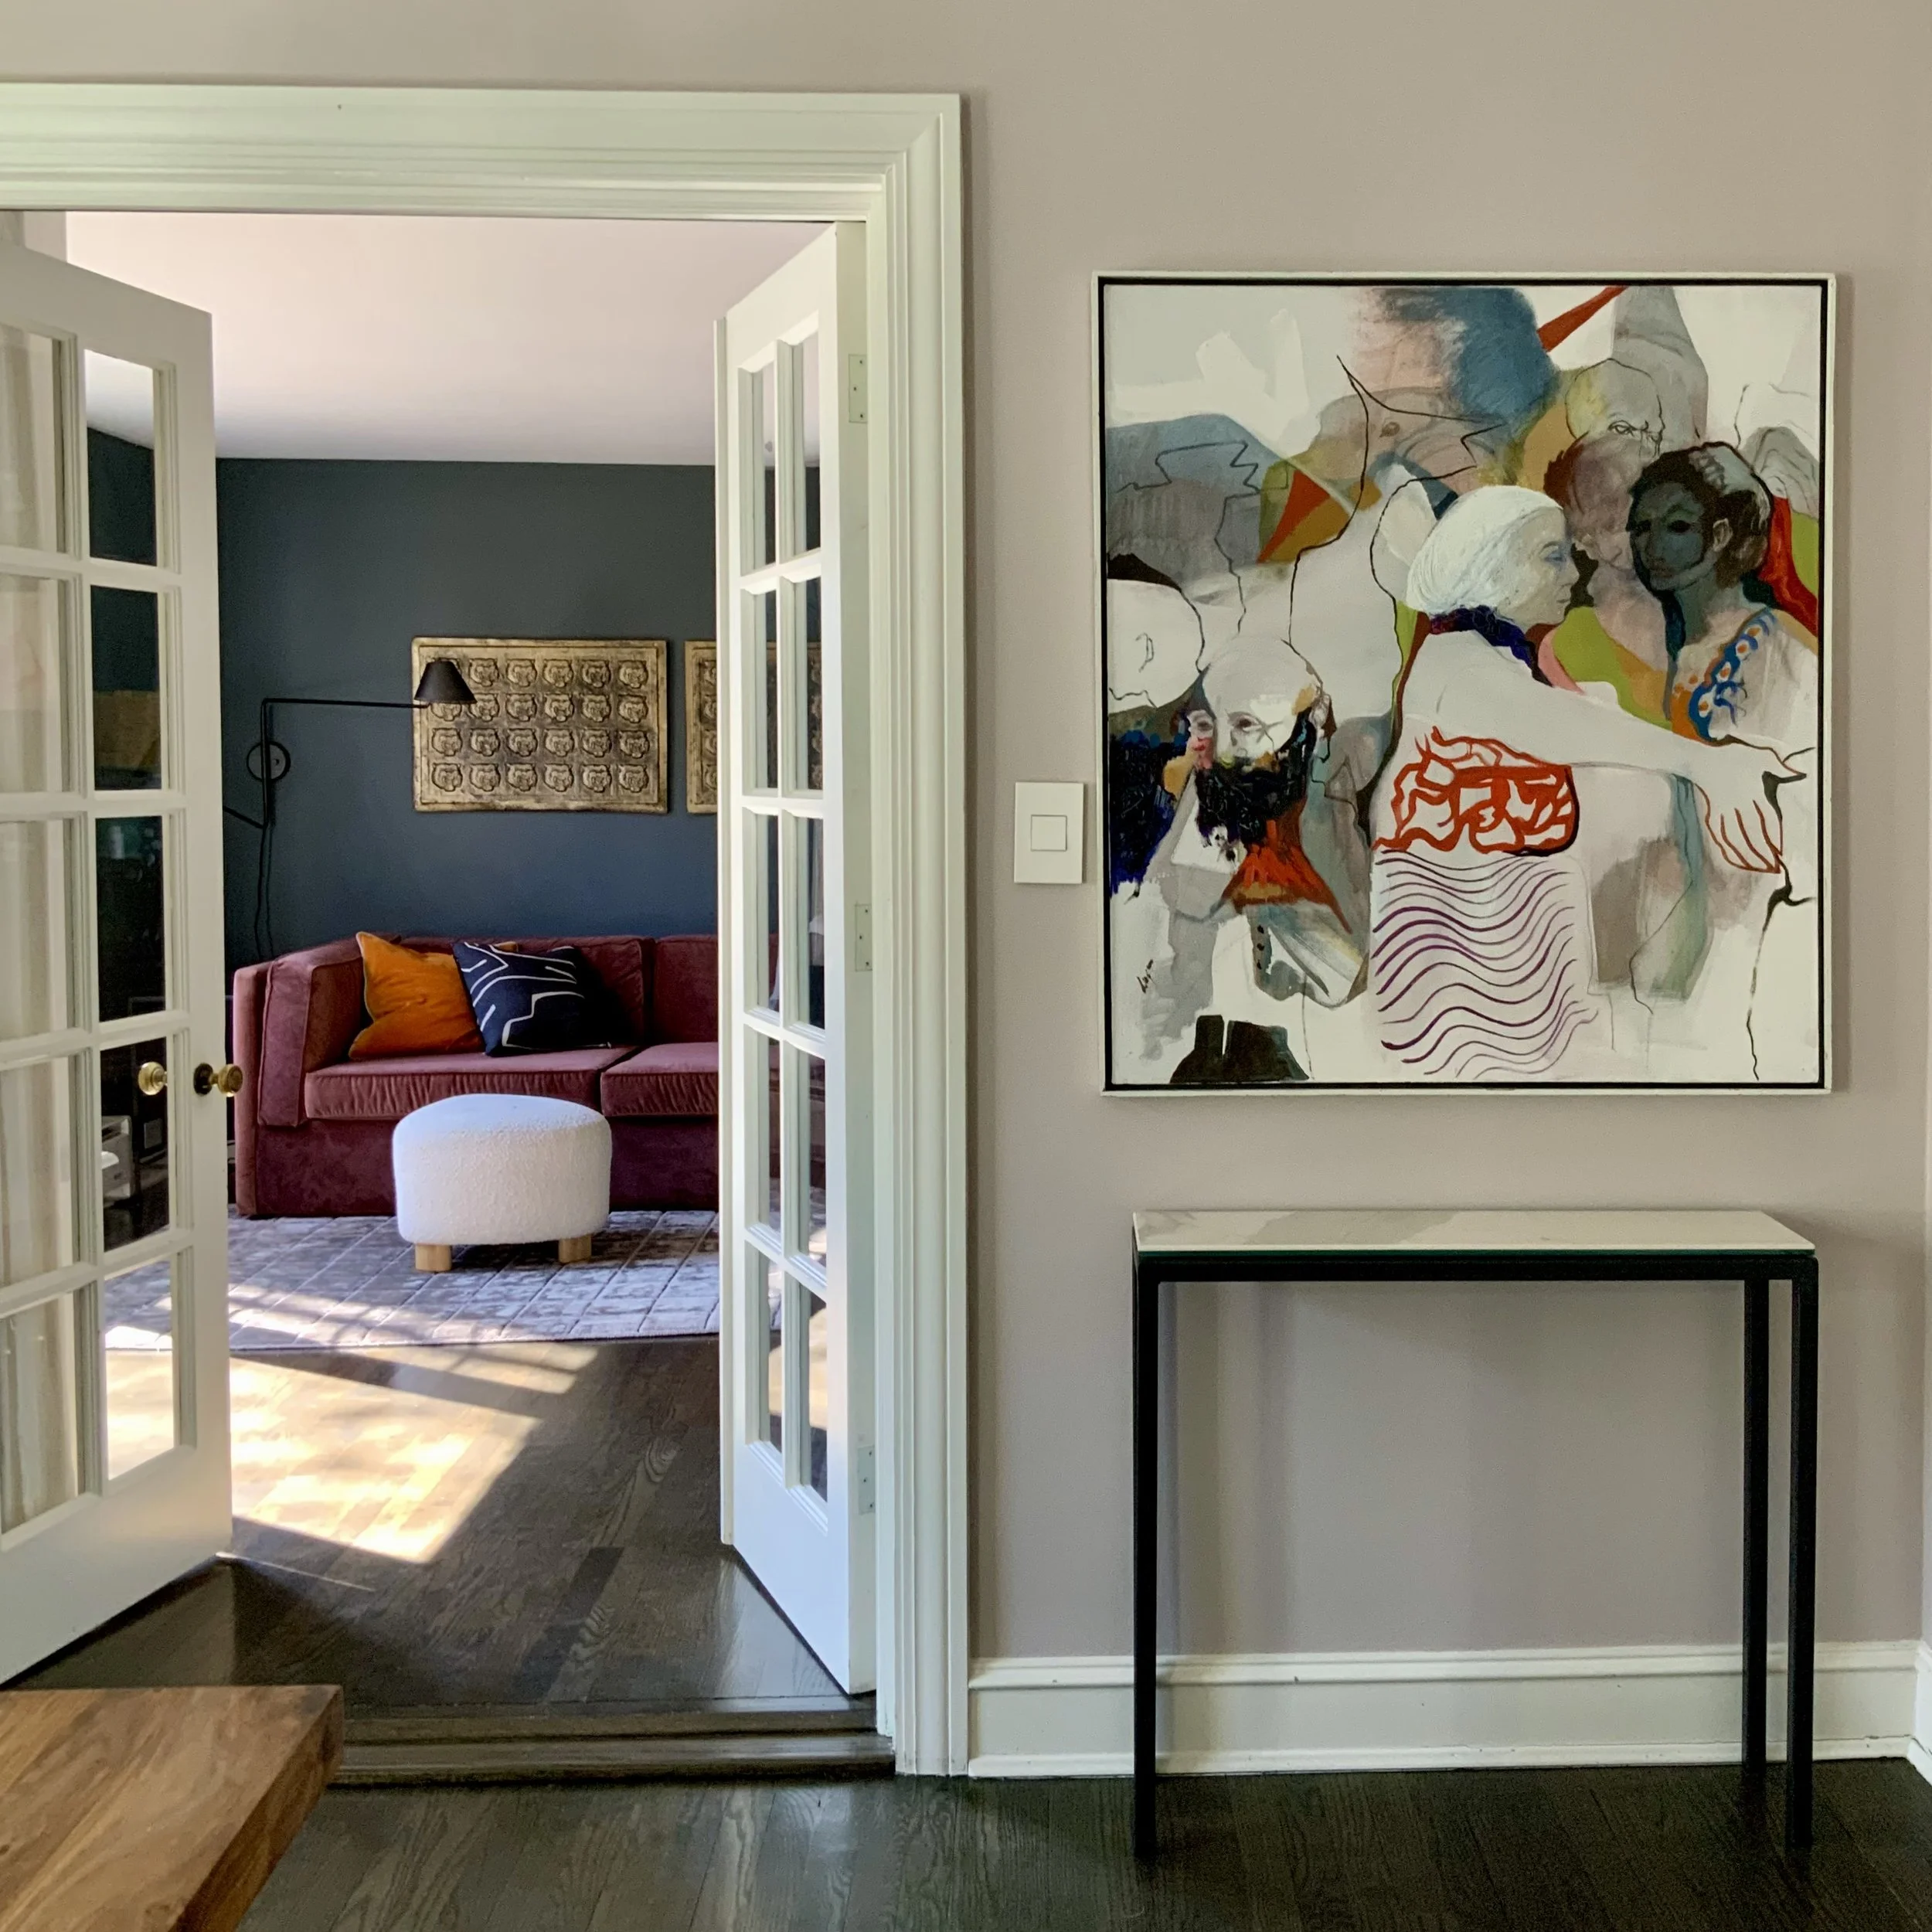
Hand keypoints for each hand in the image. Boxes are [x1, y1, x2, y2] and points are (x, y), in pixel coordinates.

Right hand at [1691, 742, 1800, 872]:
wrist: (1700, 759)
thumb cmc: (1731, 755)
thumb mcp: (1760, 755)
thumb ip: (1779, 765)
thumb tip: (1799, 772)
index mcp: (1753, 792)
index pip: (1767, 820)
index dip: (1774, 837)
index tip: (1781, 852)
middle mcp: (1739, 805)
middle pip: (1752, 833)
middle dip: (1762, 852)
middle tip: (1772, 867)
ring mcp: (1724, 812)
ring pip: (1735, 837)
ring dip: (1745, 854)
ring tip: (1756, 867)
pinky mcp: (1712, 814)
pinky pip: (1719, 835)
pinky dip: (1726, 848)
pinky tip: (1733, 858)